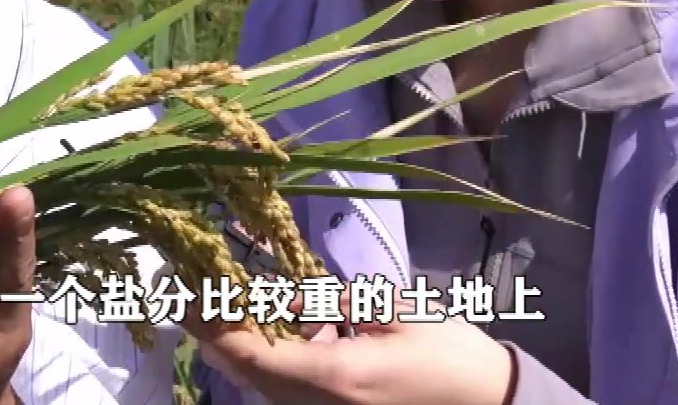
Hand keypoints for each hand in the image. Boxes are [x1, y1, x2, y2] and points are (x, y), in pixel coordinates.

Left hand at [184, 291, 514, 404]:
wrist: (491, 404)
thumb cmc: (449, 355)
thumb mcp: (393, 313)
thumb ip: (333, 304)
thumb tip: (285, 298)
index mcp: (332, 377)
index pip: (248, 355)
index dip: (211, 324)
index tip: (186, 290)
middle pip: (245, 372)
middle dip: (218, 329)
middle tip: (203, 284)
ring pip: (263, 382)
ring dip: (247, 342)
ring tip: (245, 293)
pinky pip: (289, 389)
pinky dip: (278, 357)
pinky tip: (295, 324)